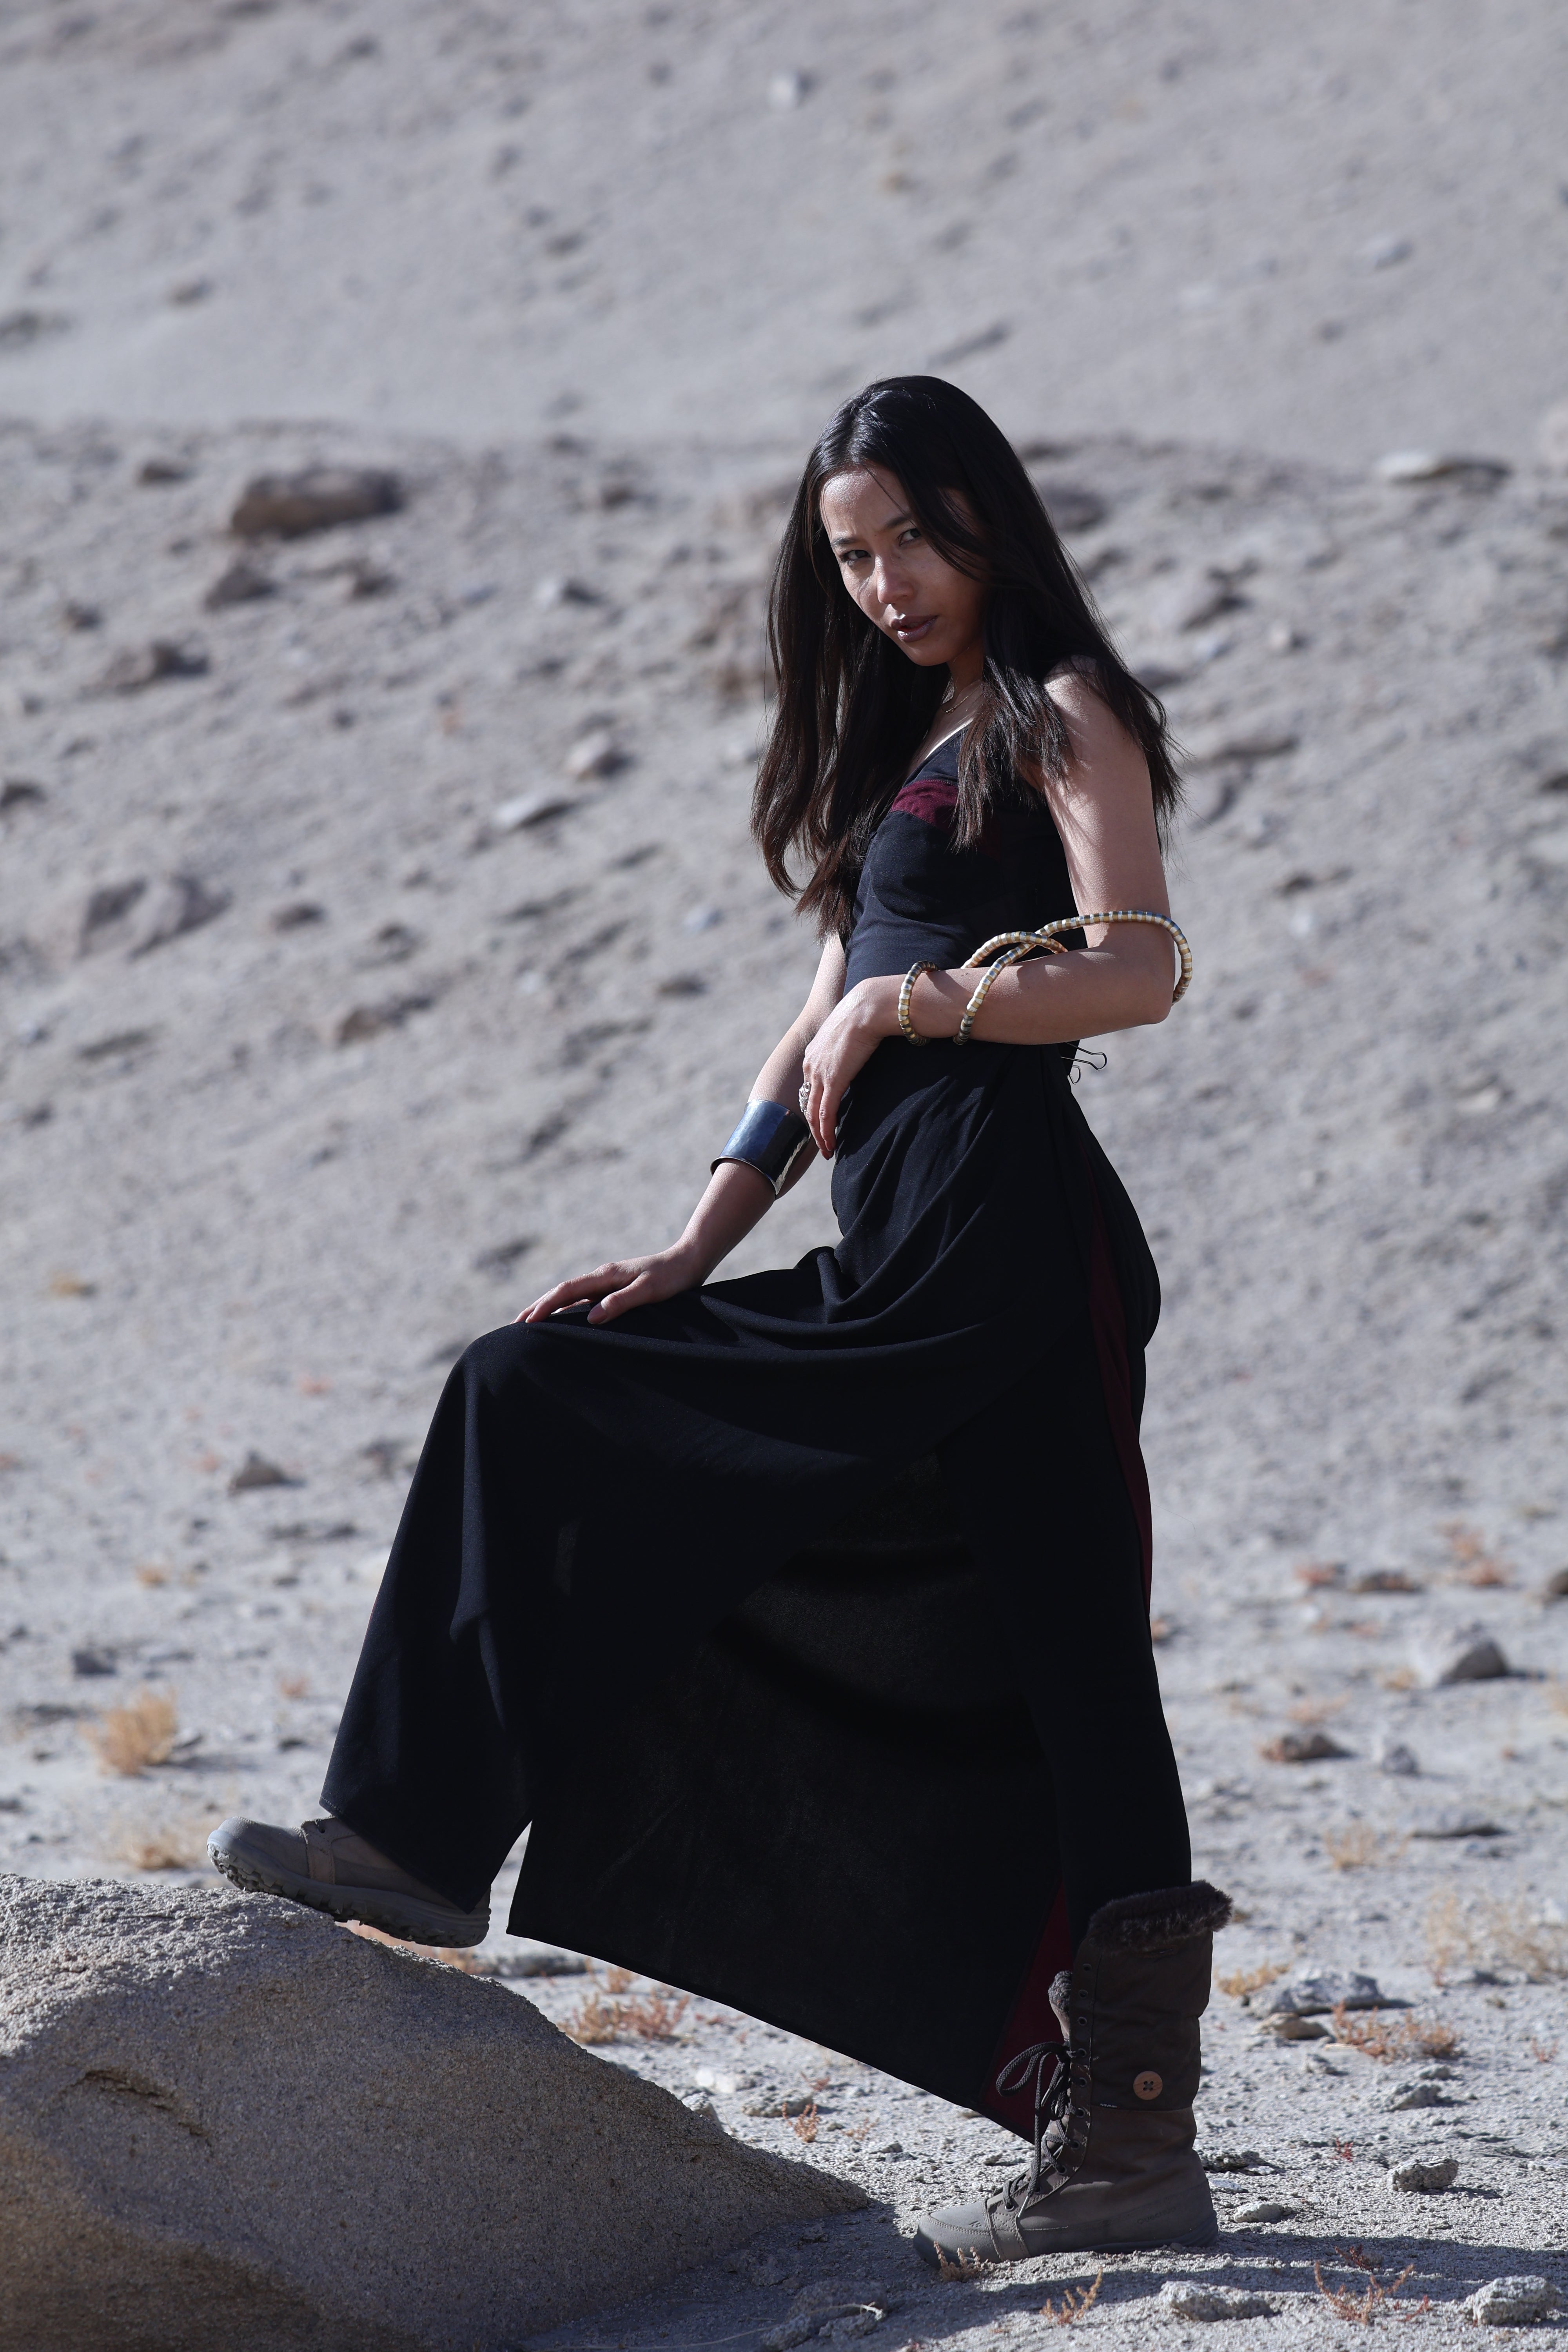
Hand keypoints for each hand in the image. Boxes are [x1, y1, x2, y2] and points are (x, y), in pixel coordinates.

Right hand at [519, 1240, 706, 1326]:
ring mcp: (606, 1283)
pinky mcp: (613, 1290)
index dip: (545, 1306)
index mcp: (605, 1275)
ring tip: (530, 1326)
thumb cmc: (672, 1277)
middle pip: (561, 1292)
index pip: (566, 1291)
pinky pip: (583, 1301)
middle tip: (515, 1326)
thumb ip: (621, 1302)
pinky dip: (568, 1311)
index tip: (526, 1322)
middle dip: (537, 1307)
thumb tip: (591, 1317)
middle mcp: (601, 1277)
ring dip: (549, 1310)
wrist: (689, 1262)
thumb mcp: (649, 1291)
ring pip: (570, 1297)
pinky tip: (563, 1323)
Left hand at [799, 976, 899, 1157]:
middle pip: (808, 1102)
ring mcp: (820, 1073)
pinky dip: (827, 1133)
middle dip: (814, 1126)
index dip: (815, 1106)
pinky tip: (831, 1146)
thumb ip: (849, 1046)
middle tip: (823, 1142)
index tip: (823, 1120)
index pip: (811, 1086)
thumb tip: (860, 1049)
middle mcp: (811, 1064)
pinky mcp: (832, 1080)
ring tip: (828, 1150)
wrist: (869, 1005)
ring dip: (820, 1135)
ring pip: (814, 1113)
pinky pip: (826, 1114)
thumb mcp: (851, 1031)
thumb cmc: (867, 1013)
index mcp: (814, 1052)